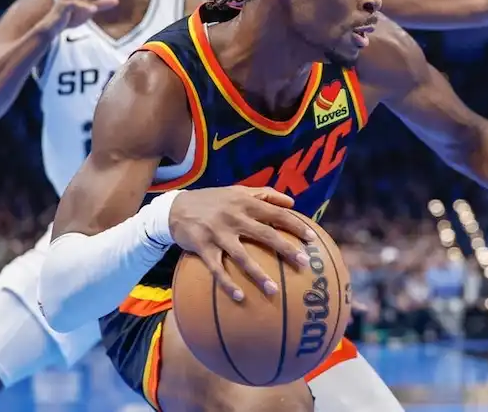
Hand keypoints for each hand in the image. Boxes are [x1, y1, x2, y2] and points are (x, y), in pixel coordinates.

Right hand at [168, 186, 318, 301]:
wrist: (175, 207)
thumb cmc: (213, 200)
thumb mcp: (238, 191)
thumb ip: (266, 194)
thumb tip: (293, 202)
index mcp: (245, 202)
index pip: (276, 214)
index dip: (295, 225)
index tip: (312, 238)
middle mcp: (234, 217)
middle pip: (265, 234)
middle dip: (286, 249)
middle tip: (305, 263)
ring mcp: (218, 233)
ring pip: (242, 256)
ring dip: (259, 275)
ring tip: (274, 291)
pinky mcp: (202, 248)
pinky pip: (217, 269)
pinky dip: (228, 284)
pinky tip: (240, 297)